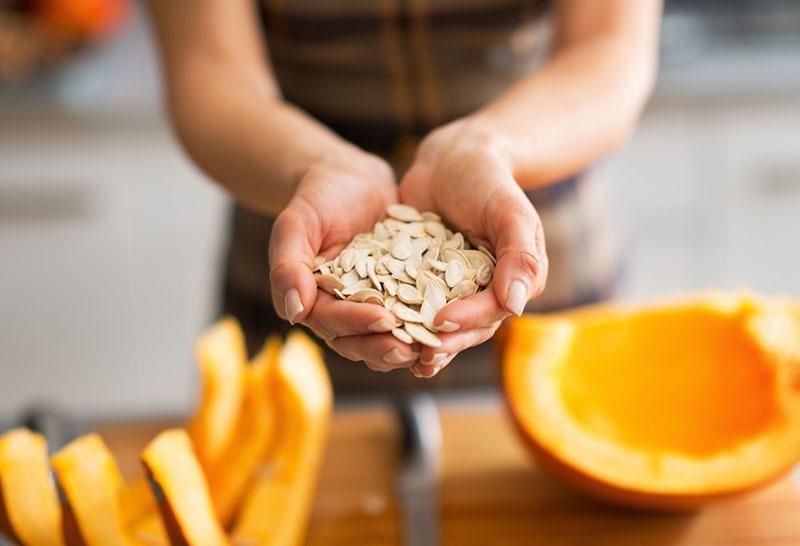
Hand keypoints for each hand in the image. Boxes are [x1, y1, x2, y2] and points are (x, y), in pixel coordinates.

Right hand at [269, 150, 421, 371]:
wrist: (352, 179)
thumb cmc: (318, 198)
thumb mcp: (296, 223)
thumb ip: (288, 266)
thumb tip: (293, 313)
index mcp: (313, 300)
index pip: (332, 322)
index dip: (356, 323)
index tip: (382, 319)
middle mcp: (341, 310)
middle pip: (359, 341)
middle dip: (384, 347)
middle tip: (411, 349)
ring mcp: (372, 305)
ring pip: (385, 338)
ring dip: (407, 346)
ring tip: (431, 347)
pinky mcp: (399, 295)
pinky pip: (411, 317)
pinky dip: (426, 325)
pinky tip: (449, 323)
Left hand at [398, 120, 547, 376]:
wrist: (450, 159)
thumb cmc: (487, 180)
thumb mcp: (509, 211)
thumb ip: (519, 256)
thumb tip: (517, 306)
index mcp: (510, 282)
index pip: (491, 311)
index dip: (468, 320)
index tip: (442, 321)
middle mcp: (481, 292)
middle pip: (464, 328)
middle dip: (443, 343)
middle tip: (420, 357)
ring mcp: (449, 289)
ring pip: (436, 325)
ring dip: (418, 342)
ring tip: (398, 357)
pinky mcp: (419, 281)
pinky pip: (409, 304)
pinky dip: (395, 319)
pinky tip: (375, 330)